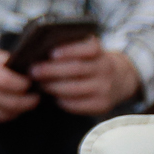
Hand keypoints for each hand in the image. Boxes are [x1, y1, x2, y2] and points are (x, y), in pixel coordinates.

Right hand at [0, 44, 37, 122]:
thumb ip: (2, 62)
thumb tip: (26, 68)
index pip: (12, 83)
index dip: (26, 84)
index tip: (31, 81)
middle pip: (12, 102)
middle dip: (29, 101)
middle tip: (35, 97)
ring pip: (4, 114)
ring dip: (18, 111)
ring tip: (23, 104)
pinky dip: (3, 115)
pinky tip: (7, 108)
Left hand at [27, 37, 142, 115]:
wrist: (119, 80)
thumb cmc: (90, 62)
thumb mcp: (86, 51)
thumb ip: (69, 48)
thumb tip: (39, 52)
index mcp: (100, 52)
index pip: (89, 48)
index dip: (71, 50)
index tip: (52, 53)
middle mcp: (106, 68)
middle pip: (77, 69)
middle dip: (51, 70)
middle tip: (34, 71)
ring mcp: (105, 88)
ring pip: (74, 88)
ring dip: (53, 87)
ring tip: (40, 84)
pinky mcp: (102, 104)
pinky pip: (77, 104)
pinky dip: (61, 100)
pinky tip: (53, 97)